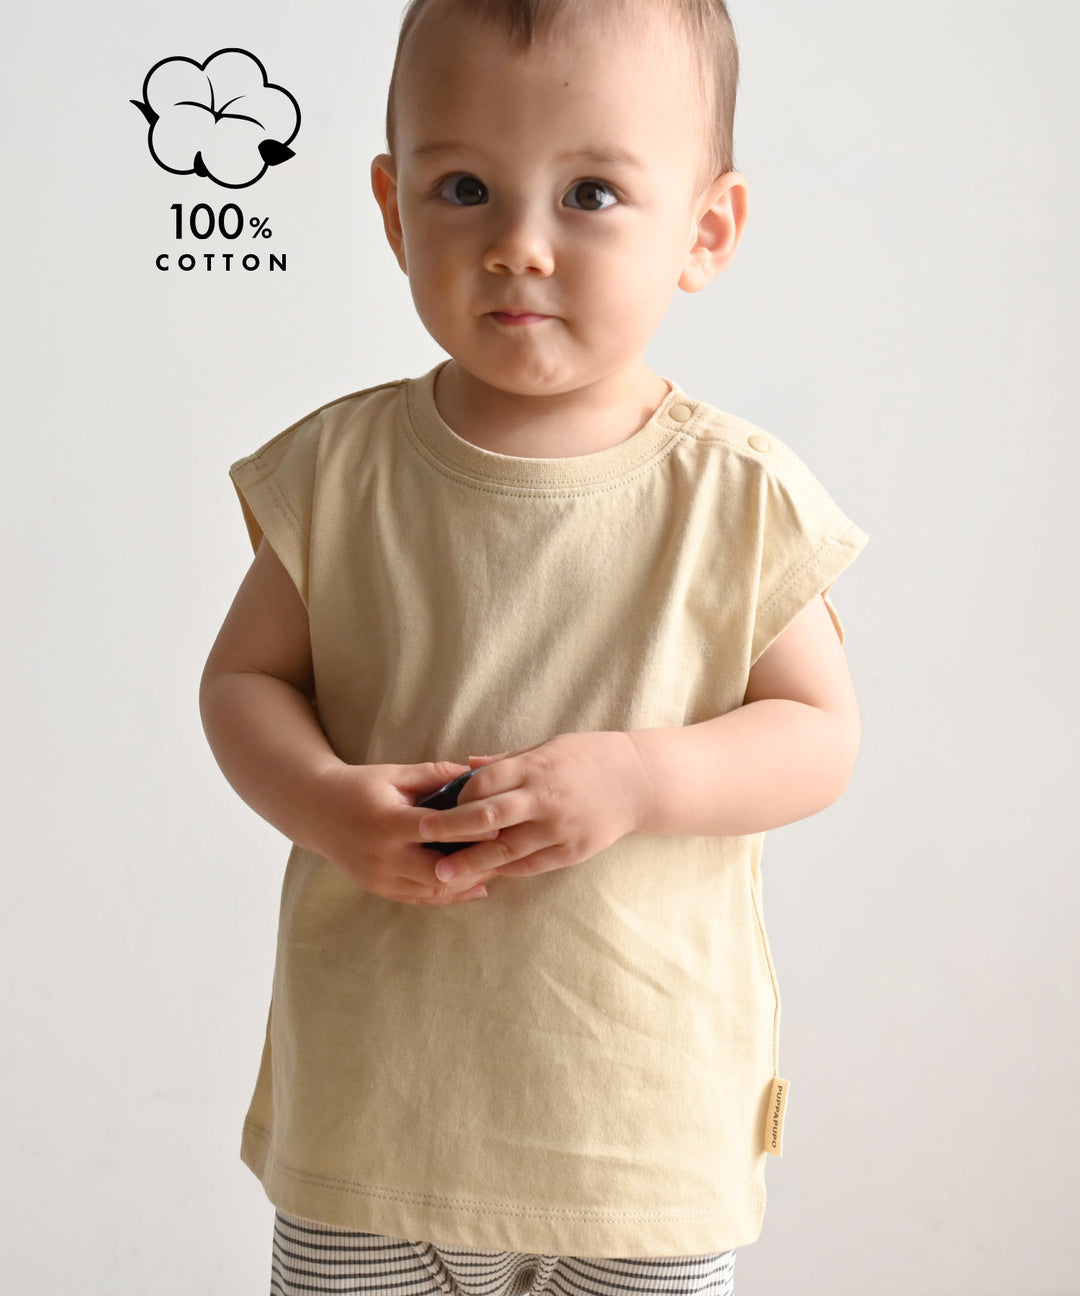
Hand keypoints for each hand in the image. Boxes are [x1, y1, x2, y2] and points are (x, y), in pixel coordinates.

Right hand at [313, 759, 502, 904]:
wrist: (316, 811)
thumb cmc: (359, 786)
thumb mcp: (395, 774)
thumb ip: (435, 774)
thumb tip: (478, 772)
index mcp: (386, 822)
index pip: (437, 830)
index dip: (471, 830)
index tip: (502, 825)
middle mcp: (382, 856)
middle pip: (439, 871)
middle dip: (475, 865)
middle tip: (507, 854)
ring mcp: (378, 878)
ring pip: (433, 891)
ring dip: (467, 883)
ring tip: (498, 870)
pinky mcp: (378, 889)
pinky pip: (420, 899)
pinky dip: (450, 895)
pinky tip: (476, 886)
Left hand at [416, 732, 653, 883]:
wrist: (639, 781)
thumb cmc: (588, 757)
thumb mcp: (547, 747)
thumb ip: (505, 761)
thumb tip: (464, 768)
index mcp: (535, 767)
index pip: (484, 783)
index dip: (457, 796)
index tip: (434, 805)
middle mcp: (544, 798)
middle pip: (488, 816)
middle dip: (451, 829)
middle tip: (420, 837)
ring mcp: (559, 828)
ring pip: (506, 849)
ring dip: (471, 862)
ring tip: (440, 875)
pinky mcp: (572, 851)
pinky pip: (530, 864)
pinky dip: (505, 869)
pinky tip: (484, 875)